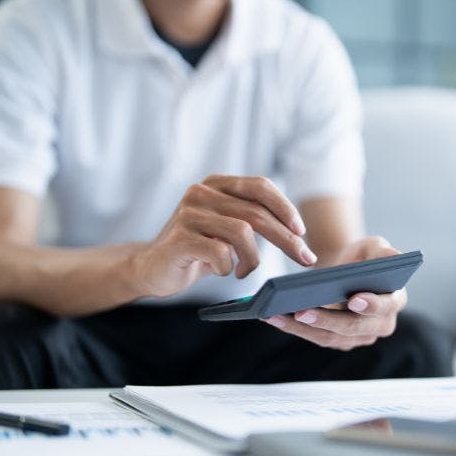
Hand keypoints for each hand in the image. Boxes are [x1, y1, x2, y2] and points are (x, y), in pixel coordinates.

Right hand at [133, 175, 316, 296]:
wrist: (151, 268)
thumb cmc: (197, 250)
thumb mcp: (227, 229)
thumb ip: (252, 219)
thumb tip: (296, 233)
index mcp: (216, 184)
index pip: (260, 186)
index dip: (285, 208)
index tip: (301, 231)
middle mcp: (201, 192)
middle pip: (256, 212)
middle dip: (286, 239)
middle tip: (304, 258)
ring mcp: (188, 213)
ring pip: (242, 232)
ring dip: (252, 259)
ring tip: (244, 271)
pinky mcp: (179, 238)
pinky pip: (221, 253)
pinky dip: (228, 267)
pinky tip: (223, 271)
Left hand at [263, 236, 407, 350]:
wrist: (347, 270)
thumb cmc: (363, 257)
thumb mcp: (375, 247)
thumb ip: (385, 252)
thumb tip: (395, 257)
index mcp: (395, 301)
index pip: (384, 307)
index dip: (371, 305)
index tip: (354, 299)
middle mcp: (380, 325)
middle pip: (352, 328)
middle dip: (326, 320)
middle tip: (301, 311)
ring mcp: (358, 337)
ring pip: (329, 337)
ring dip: (301, 328)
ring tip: (276, 315)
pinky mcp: (337, 340)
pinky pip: (315, 337)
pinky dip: (294, 329)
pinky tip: (273, 317)